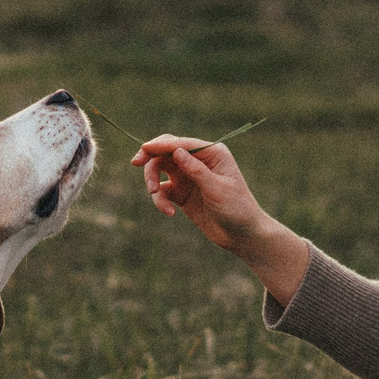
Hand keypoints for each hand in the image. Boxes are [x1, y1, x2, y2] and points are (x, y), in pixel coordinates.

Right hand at [131, 135, 310, 302]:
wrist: (242, 235)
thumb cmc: (237, 209)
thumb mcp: (217, 189)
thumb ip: (196, 170)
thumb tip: (176, 151)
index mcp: (212, 153)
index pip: (181, 143)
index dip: (161, 144)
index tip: (144, 150)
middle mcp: (199, 161)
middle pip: (166, 151)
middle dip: (151, 157)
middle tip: (136, 163)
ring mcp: (189, 177)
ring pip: (160, 169)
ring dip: (153, 180)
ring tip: (155, 194)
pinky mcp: (182, 193)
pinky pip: (163, 191)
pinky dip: (161, 200)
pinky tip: (169, 213)